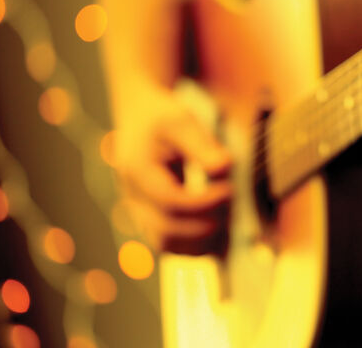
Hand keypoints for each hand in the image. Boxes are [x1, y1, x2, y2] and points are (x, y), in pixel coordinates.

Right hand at [112, 83, 231, 254]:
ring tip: (226, 214)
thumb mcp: (182, 120)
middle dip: (205, 222)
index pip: (169, 201)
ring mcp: (137, 211)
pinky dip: (195, 243)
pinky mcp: (149, 219)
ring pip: (166, 244)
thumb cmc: (162, 116)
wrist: (139, 118)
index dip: (203, 203)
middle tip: (230, 199)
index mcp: (136, 170)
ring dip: (201, 238)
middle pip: (165, 230)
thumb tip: (224, 169)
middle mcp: (131, 197)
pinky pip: (170, 244)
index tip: (229, 189)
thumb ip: (203, 145)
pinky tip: (220, 227)